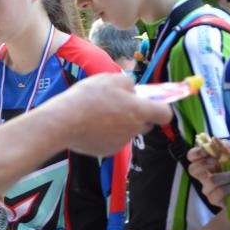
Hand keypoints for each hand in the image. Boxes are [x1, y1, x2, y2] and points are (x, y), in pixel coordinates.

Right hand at [53, 73, 172, 155]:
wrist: (63, 122)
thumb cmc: (89, 97)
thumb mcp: (110, 78)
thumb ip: (128, 83)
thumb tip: (133, 90)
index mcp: (139, 111)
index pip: (165, 114)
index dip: (160, 108)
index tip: (149, 102)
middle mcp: (134, 130)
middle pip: (145, 123)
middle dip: (137, 115)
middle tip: (118, 104)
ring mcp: (120, 143)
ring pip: (127, 131)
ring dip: (119, 124)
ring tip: (98, 113)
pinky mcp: (106, 151)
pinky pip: (112, 140)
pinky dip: (105, 134)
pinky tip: (90, 125)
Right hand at [187, 146, 229, 207]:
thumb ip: (225, 147)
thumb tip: (217, 141)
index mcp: (205, 163)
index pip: (191, 156)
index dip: (197, 152)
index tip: (209, 150)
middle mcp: (203, 176)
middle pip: (192, 169)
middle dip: (204, 163)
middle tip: (217, 160)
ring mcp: (207, 189)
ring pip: (210, 181)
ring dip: (226, 176)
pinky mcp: (214, 200)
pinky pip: (218, 192)